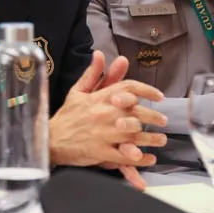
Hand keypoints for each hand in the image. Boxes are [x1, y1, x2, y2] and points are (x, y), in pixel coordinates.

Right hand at [50, 51, 166, 189]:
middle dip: (153, 117)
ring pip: (133, 135)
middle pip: (135, 112)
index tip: (159, 96)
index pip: (127, 88)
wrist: (51, 140)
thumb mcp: (77, 92)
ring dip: (150, 138)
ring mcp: (102, 134)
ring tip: (160, 139)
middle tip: (163, 121)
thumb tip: (100, 54)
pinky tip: (147, 157)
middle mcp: (103, 114)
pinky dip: (138, 158)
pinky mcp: (100, 152)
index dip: (146, 90)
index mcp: (99, 97)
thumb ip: (93, 74)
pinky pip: (124, 156)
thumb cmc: (67, 116)